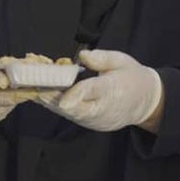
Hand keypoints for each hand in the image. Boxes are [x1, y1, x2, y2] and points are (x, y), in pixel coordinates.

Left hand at [41, 50, 162, 131]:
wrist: (145, 102)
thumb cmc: (132, 77)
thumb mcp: (122, 61)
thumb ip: (102, 58)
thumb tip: (82, 55)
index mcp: (113, 89)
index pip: (93, 92)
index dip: (76, 95)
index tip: (62, 99)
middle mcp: (105, 108)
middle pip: (77, 108)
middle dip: (54, 99)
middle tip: (35, 87)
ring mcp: (98, 120)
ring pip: (72, 114)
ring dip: (52, 103)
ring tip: (34, 91)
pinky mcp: (93, 124)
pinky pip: (73, 117)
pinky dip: (58, 108)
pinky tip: (44, 97)